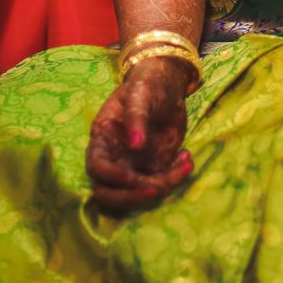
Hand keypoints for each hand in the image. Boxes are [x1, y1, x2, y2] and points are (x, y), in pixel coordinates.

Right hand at [86, 57, 193, 211]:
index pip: (96, 167)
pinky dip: (176, 178)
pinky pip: (161, 183)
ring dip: (162, 186)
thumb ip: (136, 117)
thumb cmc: (147, 84)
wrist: (167, 85)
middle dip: (131, 197)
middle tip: (156, 189)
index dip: (110, 177)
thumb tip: (134, 145)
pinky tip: (187, 158)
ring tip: (185, 162)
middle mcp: (114, 157)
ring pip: (138, 191)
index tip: (132, 177)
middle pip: (109, 192)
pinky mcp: (154, 166)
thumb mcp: (141, 94)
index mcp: (103, 138)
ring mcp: (134, 165)